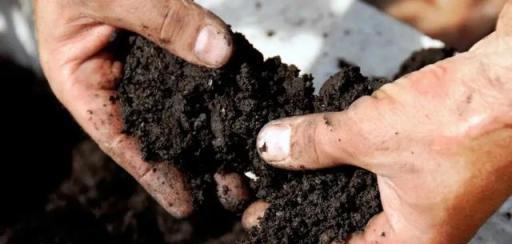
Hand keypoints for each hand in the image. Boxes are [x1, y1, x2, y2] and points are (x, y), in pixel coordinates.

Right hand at [35, 0, 234, 217]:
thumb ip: (162, 20)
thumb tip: (220, 53)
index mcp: (84, 81)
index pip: (120, 140)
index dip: (154, 175)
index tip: (186, 204)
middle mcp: (118, 79)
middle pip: (158, 131)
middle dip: (195, 161)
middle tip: (233, 189)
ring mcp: (147, 62)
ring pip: (182, 104)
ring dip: (213, 131)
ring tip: (246, 160)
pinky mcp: (171, 42)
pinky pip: (198, 67)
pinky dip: (221, 88)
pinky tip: (245, 106)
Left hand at [256, 2, 511, 242]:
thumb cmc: (468, 120)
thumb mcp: (371, 134)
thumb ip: (316, 144)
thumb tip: (273, 147)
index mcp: (414, 240)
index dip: (297, 230)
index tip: (266, 215)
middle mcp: (424, 223)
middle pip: (349, 220)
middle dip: (309, 200)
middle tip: (275, 186)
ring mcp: (431, 192)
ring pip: (365, 191)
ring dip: (329, 174)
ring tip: (294, 162)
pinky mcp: (432, 161)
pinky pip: (381, 166)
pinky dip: (353, 154)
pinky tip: (331, 140)